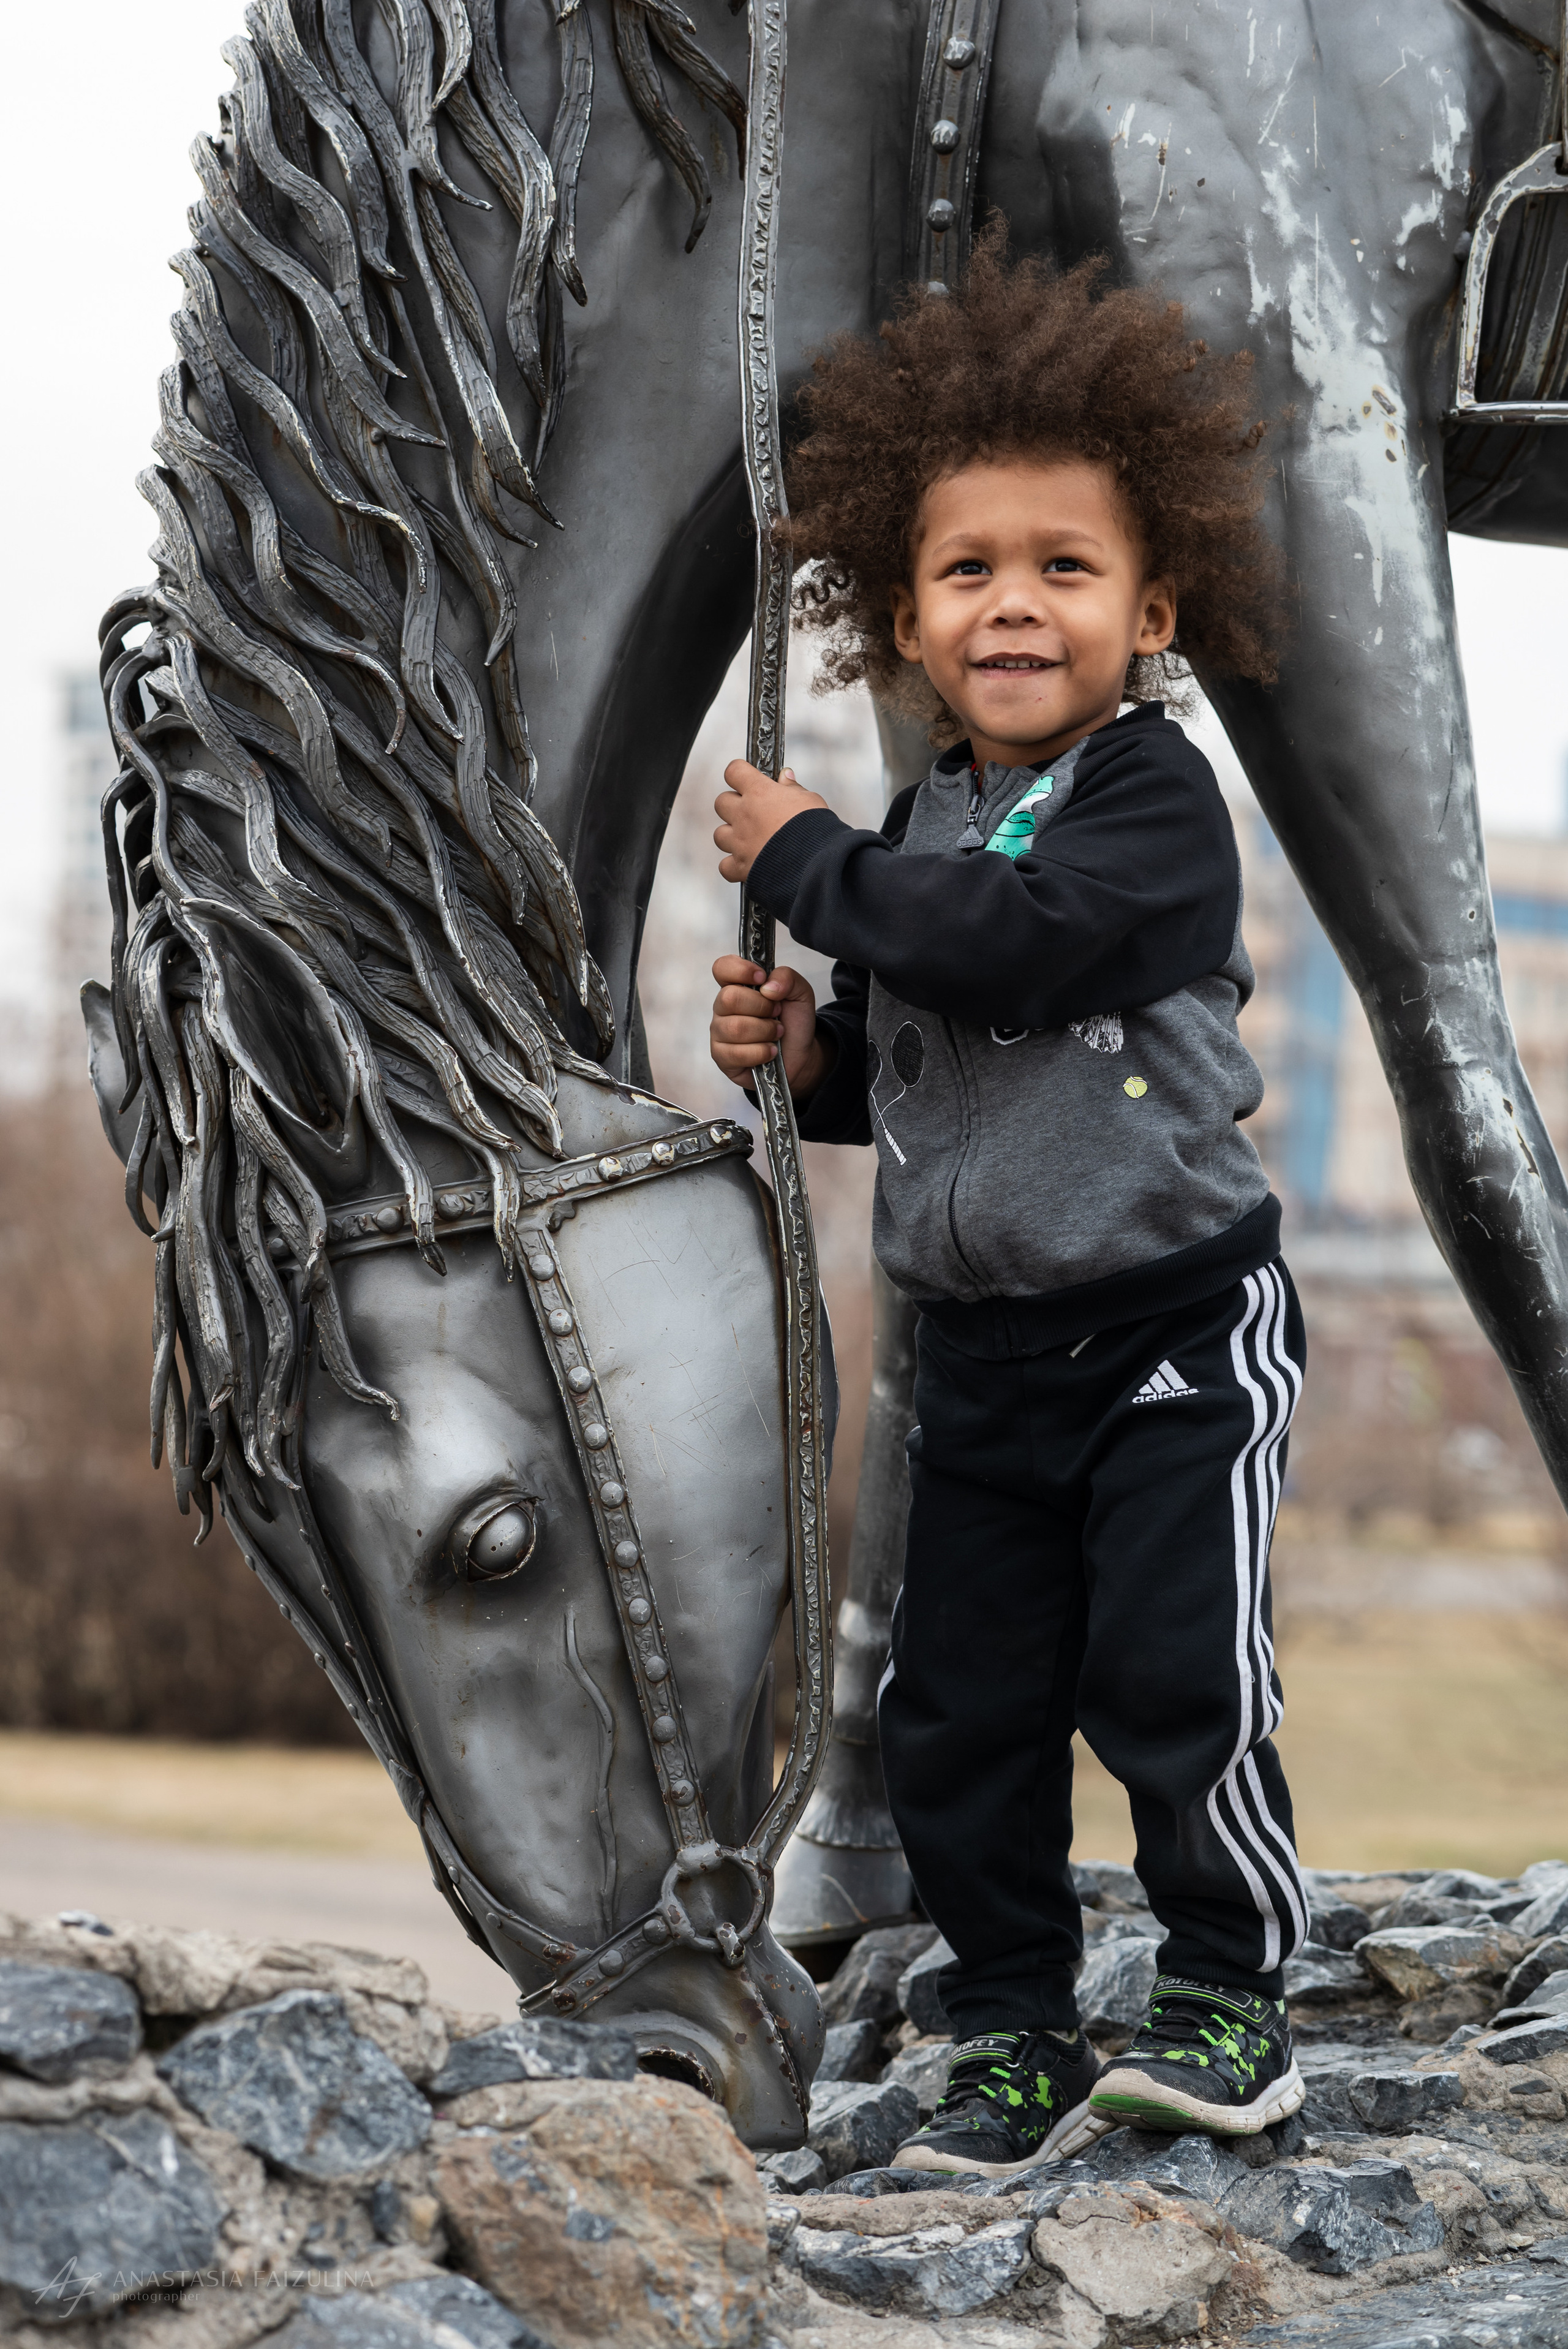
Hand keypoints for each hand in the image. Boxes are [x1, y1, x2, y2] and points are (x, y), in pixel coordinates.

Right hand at [709, 957, 831, 1100]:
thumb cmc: (793, 1022)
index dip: (740, 970)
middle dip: (762, 1007)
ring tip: (776, 1034)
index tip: (762, 978)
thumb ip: (787, 977)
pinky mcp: (722, 1056)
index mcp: (738, 985)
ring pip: (735, 1028)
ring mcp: (720, 1032)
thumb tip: (768, 986)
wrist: (800, 1054)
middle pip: (729, 998)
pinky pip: (735, 1053)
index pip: (722, 968)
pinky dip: (760, 1052)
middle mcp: (724, 1007)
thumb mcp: (800, 993)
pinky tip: (769, 1051)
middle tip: (777, 1014)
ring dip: (765, 1032)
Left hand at [714, 761, 828, 882]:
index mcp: (760, 793)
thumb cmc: (815, 829)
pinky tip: (746, 863)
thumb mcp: (809, 800)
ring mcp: (740, 842)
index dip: (739, 773)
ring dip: (731, 835)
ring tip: (749, 839)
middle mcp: (744, 815)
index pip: (734, 771)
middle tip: (751, 811)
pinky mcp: (741, 867)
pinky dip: (733, 866)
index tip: (746, 777)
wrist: (815, 864)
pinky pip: (725, 866)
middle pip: (721, 802)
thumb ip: (793, 788)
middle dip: (733, 805)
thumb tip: (785, 776)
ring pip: (719, 834)